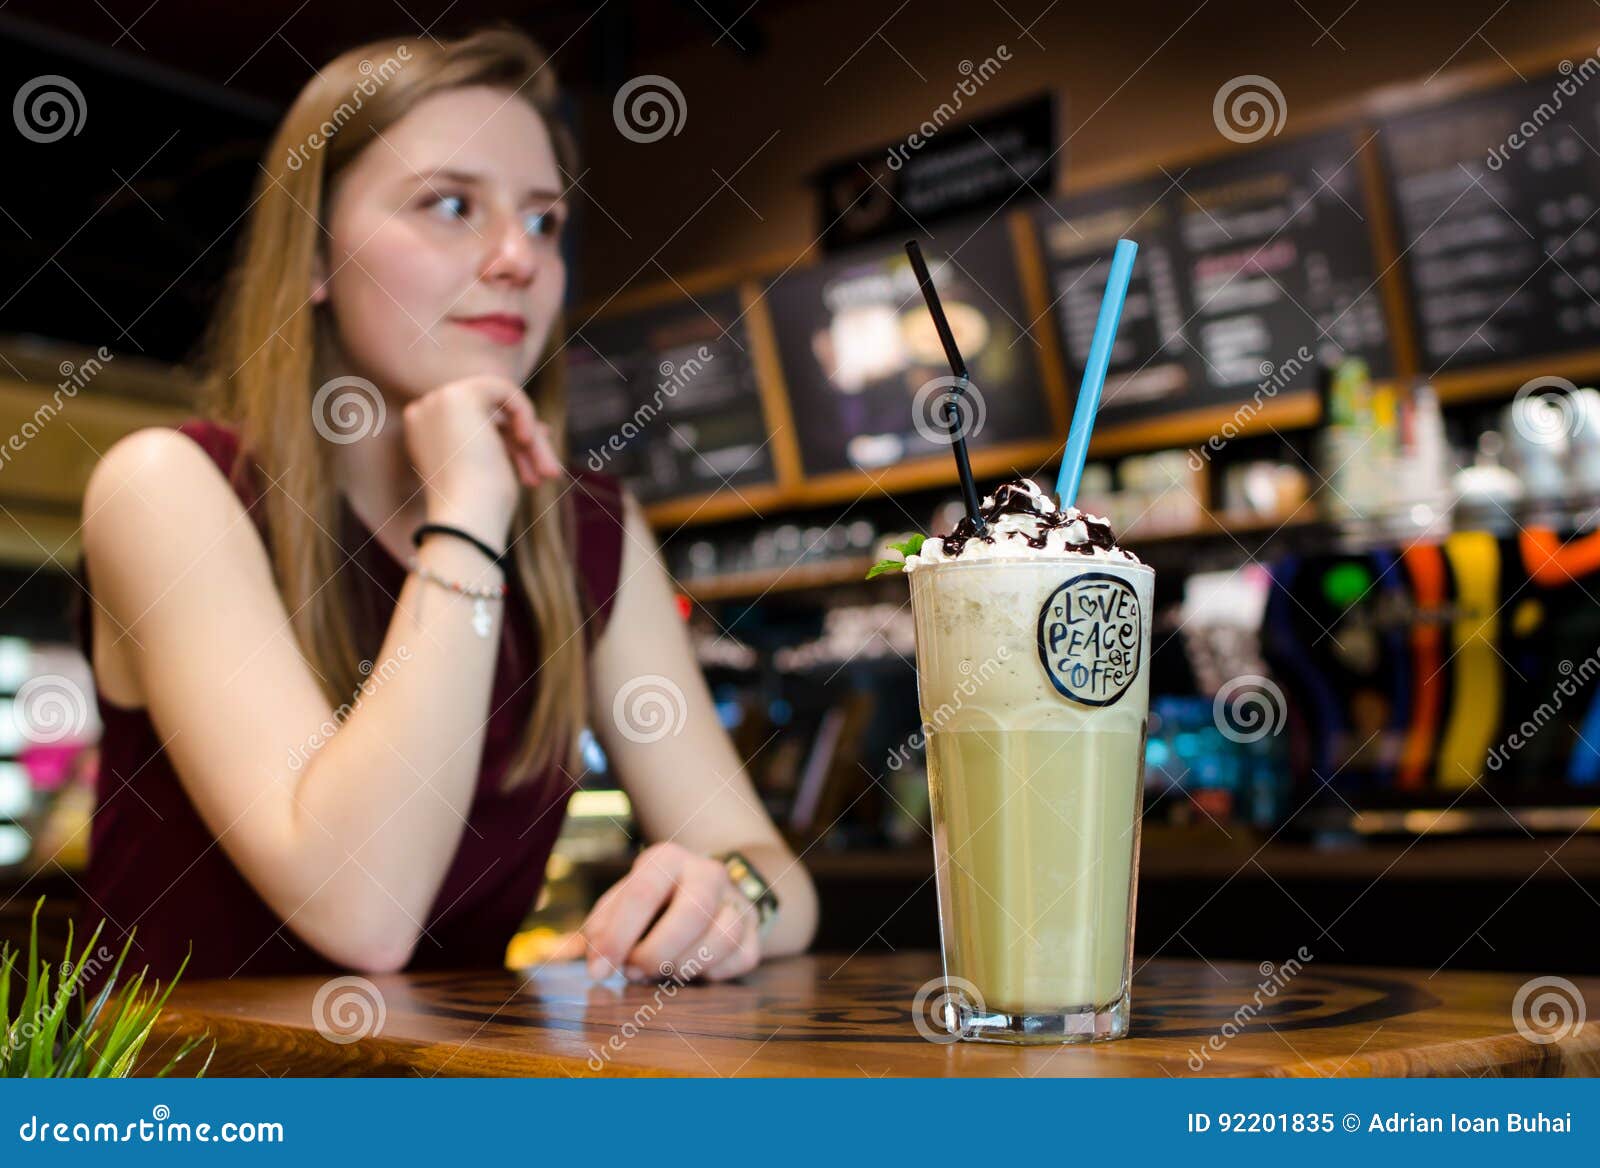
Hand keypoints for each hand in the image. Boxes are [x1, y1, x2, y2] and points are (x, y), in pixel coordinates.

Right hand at [402, 374, 562, 537]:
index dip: (510, 439)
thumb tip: (541, 429)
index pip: (476, 424)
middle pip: (492, 415)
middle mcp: (424, 411)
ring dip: (531, 442)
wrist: (467, 520)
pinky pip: (506, 389)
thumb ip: (506, 444)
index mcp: (423, 432)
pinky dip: (525, 415)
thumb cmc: (481, 507)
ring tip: (550, 474)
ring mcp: (438, 401)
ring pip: (503, 407)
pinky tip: (528, 443)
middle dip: (525, 444)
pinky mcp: (459, 395)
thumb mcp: (495, 470)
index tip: (536, 464)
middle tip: (550, 474)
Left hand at [569, 842, 761, 982]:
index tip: (599, 971)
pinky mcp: (755, 930)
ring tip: (662, 972)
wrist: (702, 890)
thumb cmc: (651, 902)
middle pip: (692, 913)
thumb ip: (601, 930)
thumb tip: (598, 968)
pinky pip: (742, 958)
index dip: (618, 937)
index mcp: (667, 858)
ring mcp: (736, 900)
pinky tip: (692, 969)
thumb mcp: (619, 904)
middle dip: (656, 954)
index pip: (643, 893)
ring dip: (685, 966)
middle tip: (634, 972)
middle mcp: (707, 872)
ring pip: (724, 937)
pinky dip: (712, 973)